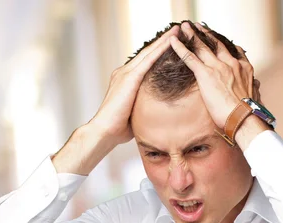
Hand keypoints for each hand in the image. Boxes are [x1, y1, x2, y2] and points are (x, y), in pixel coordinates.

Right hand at [89, 24, 178, 145]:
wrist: (105, 130)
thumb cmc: (118, 128)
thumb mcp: (135, 113)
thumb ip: (143, 106)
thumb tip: (155, 113)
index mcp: (124, 81)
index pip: (143, 63)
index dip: (156, 53)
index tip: (169, 45)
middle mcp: (123, 73)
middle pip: (146, 53)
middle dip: (162, 41)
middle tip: (176, 30)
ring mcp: (125, 73)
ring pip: (148, 52)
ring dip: (163, 40)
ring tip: (177, 30)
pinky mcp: (129, 78)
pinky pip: (148, 60)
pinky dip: (160, 49)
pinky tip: (170, 42)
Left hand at [169, 22, 258, 130]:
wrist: (244, 117)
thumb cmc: (249, 113)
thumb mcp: (256, 95)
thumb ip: (254, 87)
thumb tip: (257, 85)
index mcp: (245, 69)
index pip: (235, 52)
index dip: (226, 45)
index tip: (220, 40)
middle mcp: (232, 63)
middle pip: (217, 44)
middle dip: (207, 34)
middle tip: (199, 27)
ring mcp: (218, 67)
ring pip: (203, 46)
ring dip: (193, 35)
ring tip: (185, 27)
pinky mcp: (206, 74)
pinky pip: (190, 57)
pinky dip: (180, 48)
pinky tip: (173, 41)